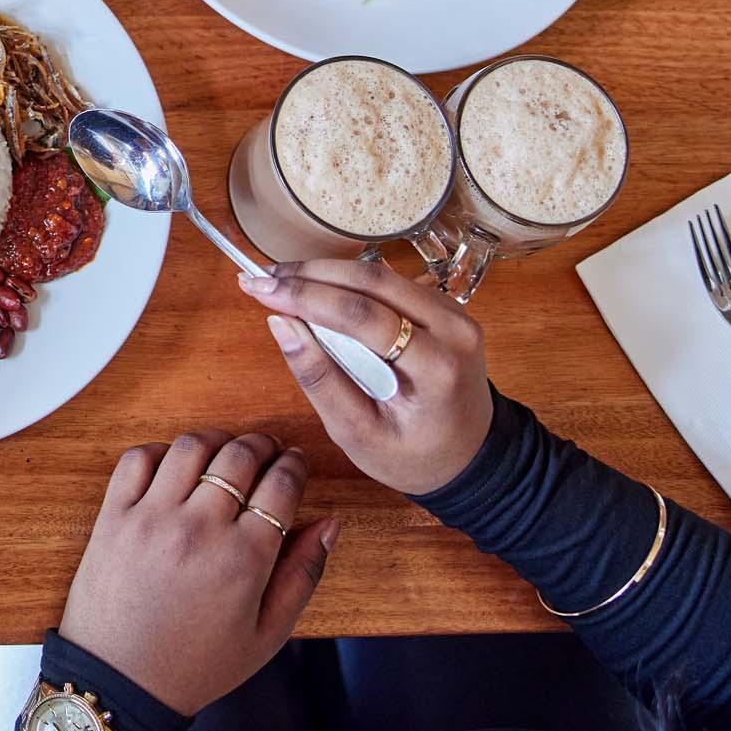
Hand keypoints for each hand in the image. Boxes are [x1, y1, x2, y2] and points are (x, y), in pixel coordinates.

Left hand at [59, 431, 335, 714]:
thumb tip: (329, 524)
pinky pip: (137, 459)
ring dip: (216, 440)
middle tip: (267, 449)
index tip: (295, 461)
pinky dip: (160, 450)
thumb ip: (304, 575)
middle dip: (262, 445)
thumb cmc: (197, 663)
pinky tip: (175, 465)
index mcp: (244, 559)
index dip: (294, 465)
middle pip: (240, 456)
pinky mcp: (114, 516)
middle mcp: (199, 529)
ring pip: (191, 447)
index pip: (281, 485)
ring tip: (226, 450)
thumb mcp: (268, 634)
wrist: (121, 680)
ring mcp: (151, 518)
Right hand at [238, 260, 492, 494]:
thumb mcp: (358, 435)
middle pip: (373, 281)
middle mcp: (455, 329)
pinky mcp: (446, 306)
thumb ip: (319, 380)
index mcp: (438, 368)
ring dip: (326, 273)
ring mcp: (456, 313)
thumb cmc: (414, 456)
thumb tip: (280, 323)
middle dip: (309, 275)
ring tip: (280, 282)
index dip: (306, 296)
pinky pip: (391, 283)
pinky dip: (348, 282)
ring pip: (381, 275)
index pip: (364, 315)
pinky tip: (316, 290)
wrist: (472, 457)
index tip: (257, 288)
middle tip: (260, 278)